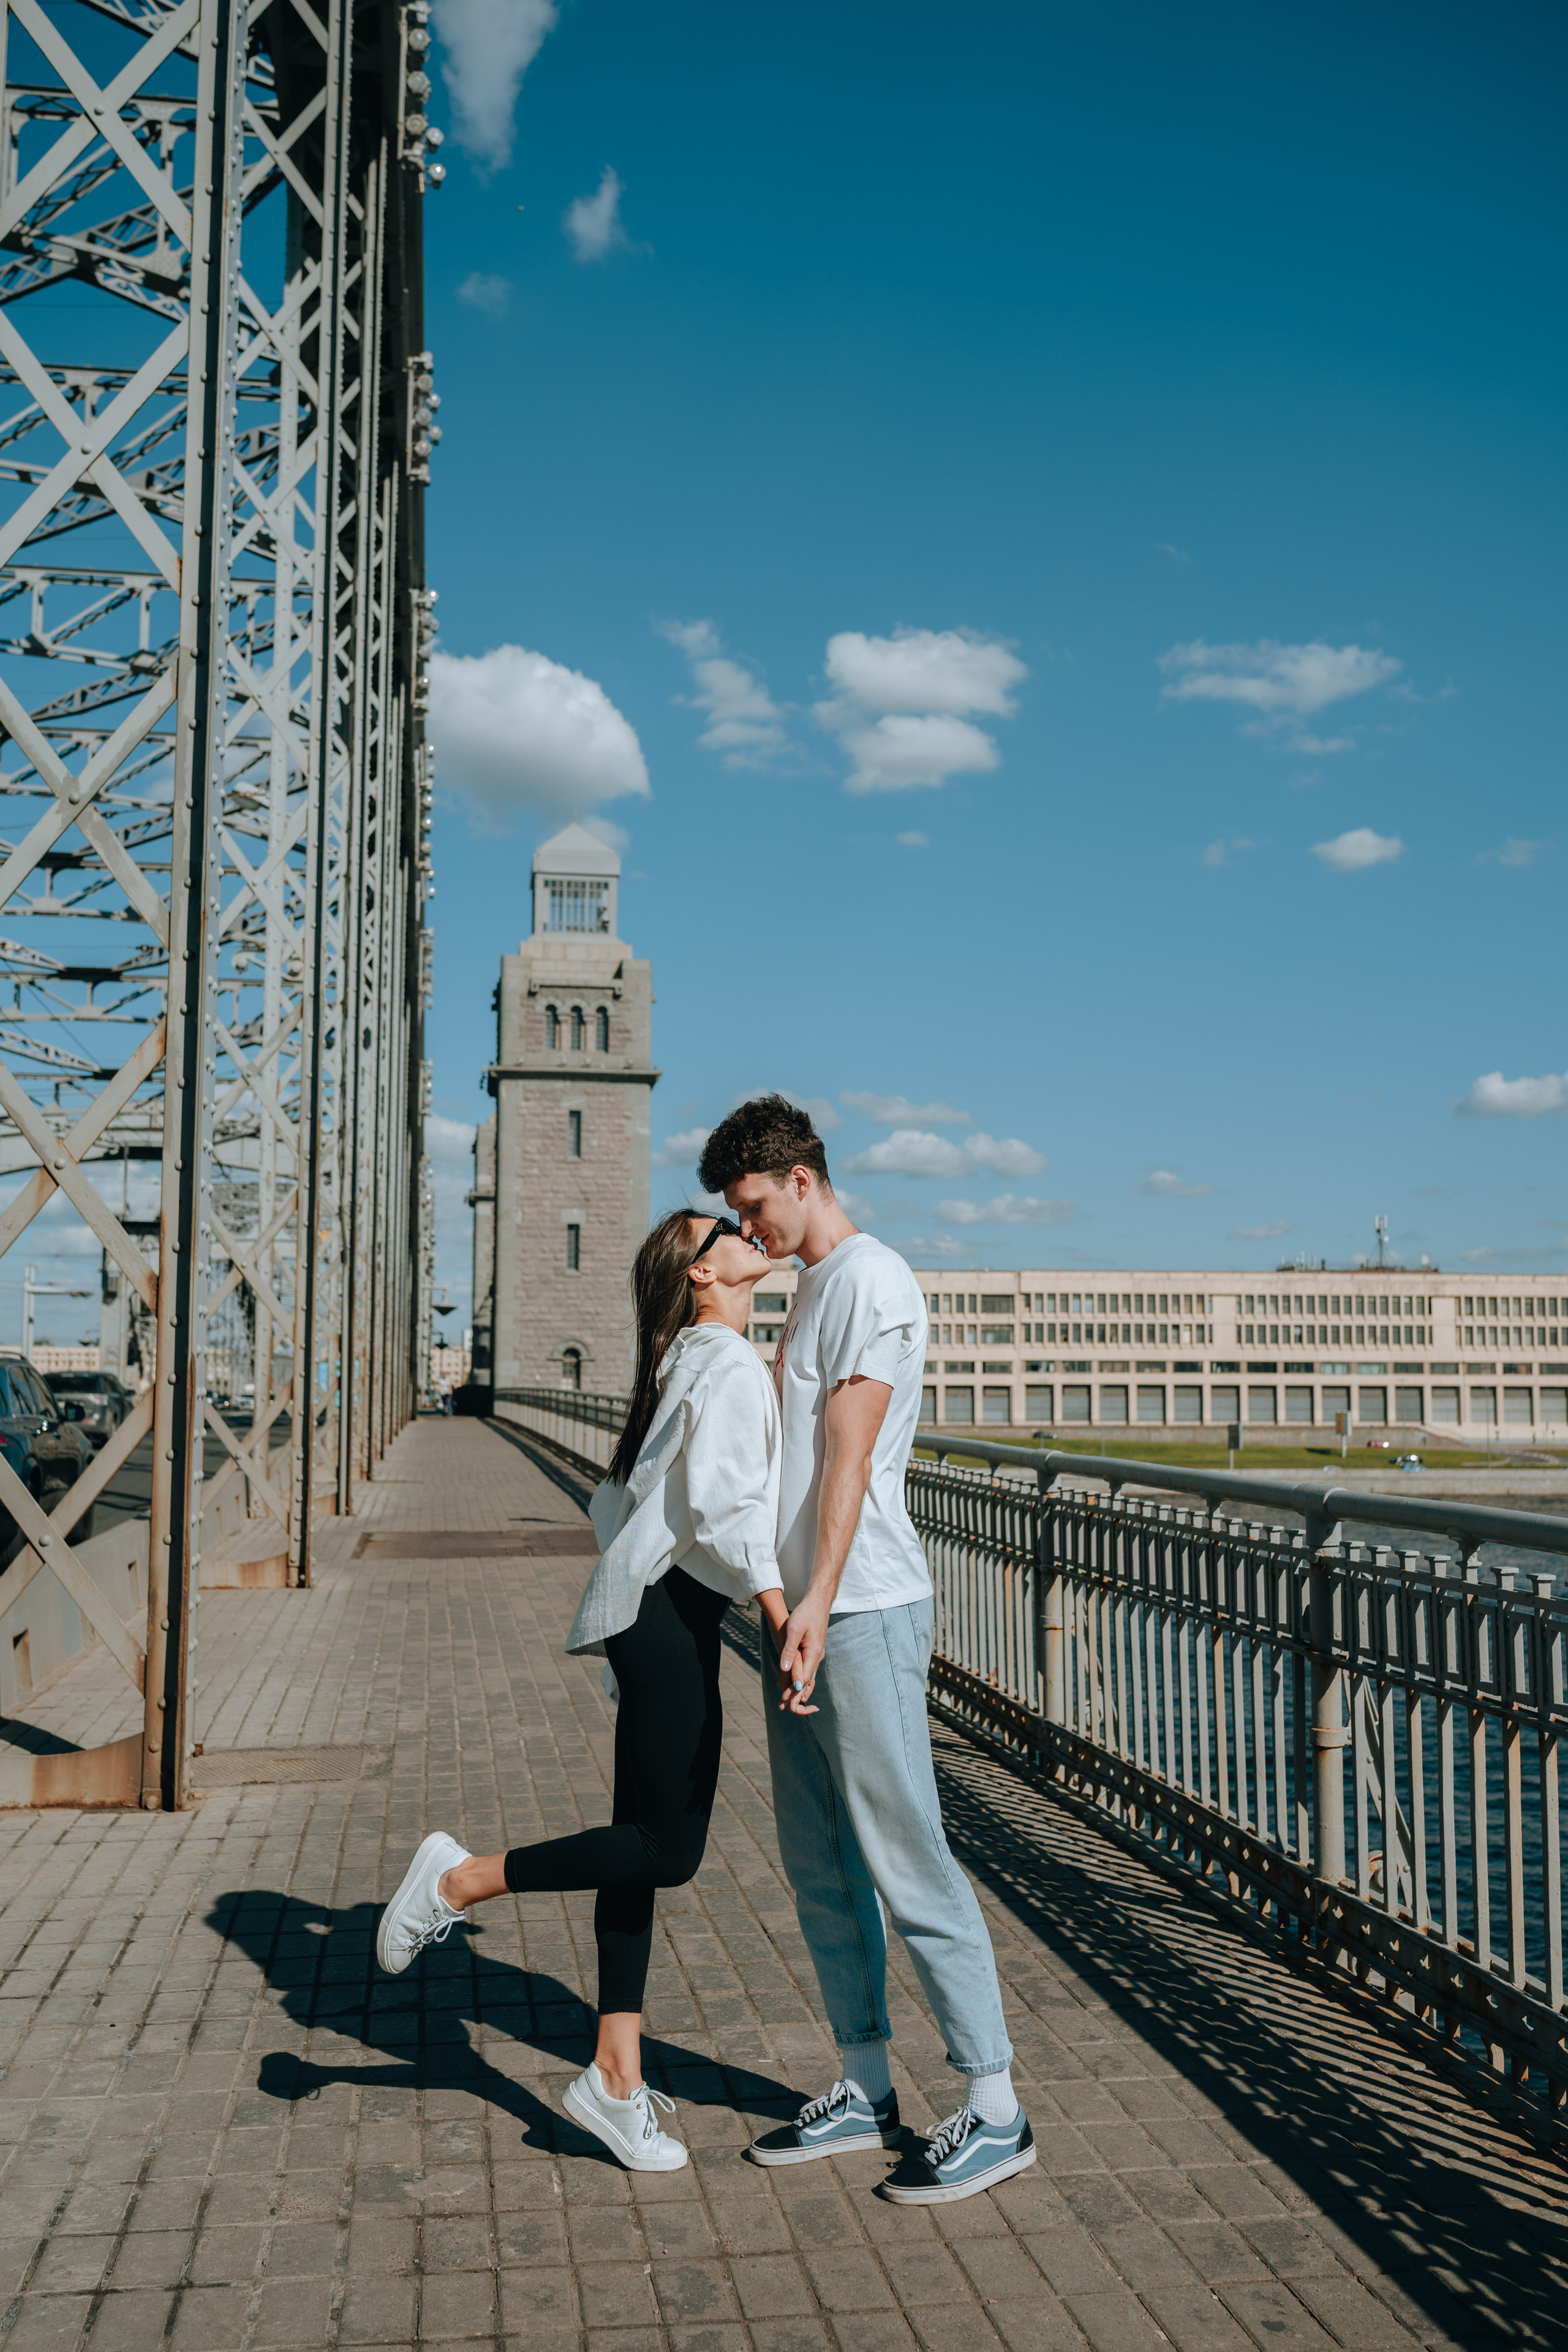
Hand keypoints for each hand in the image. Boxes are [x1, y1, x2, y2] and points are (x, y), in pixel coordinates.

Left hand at [777, 1589, 830, 1713]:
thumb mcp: (794, 1631)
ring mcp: (817, 1653)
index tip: (785, 1703)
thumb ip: (789, 1651)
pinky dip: (801, 1678)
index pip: (804, 1678)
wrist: (818, 1602)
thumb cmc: (805, 1613)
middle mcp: (817, 1656)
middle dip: (795, 1695)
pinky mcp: (814, 1650)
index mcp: (814, 1653)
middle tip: (783, 1708)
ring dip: (798, 1688)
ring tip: (787, 1701)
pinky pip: (808, 1668)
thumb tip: (786, 1669)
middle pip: (807, 1680)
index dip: (794, 1692)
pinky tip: (796, 1683)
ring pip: (808, 1675)